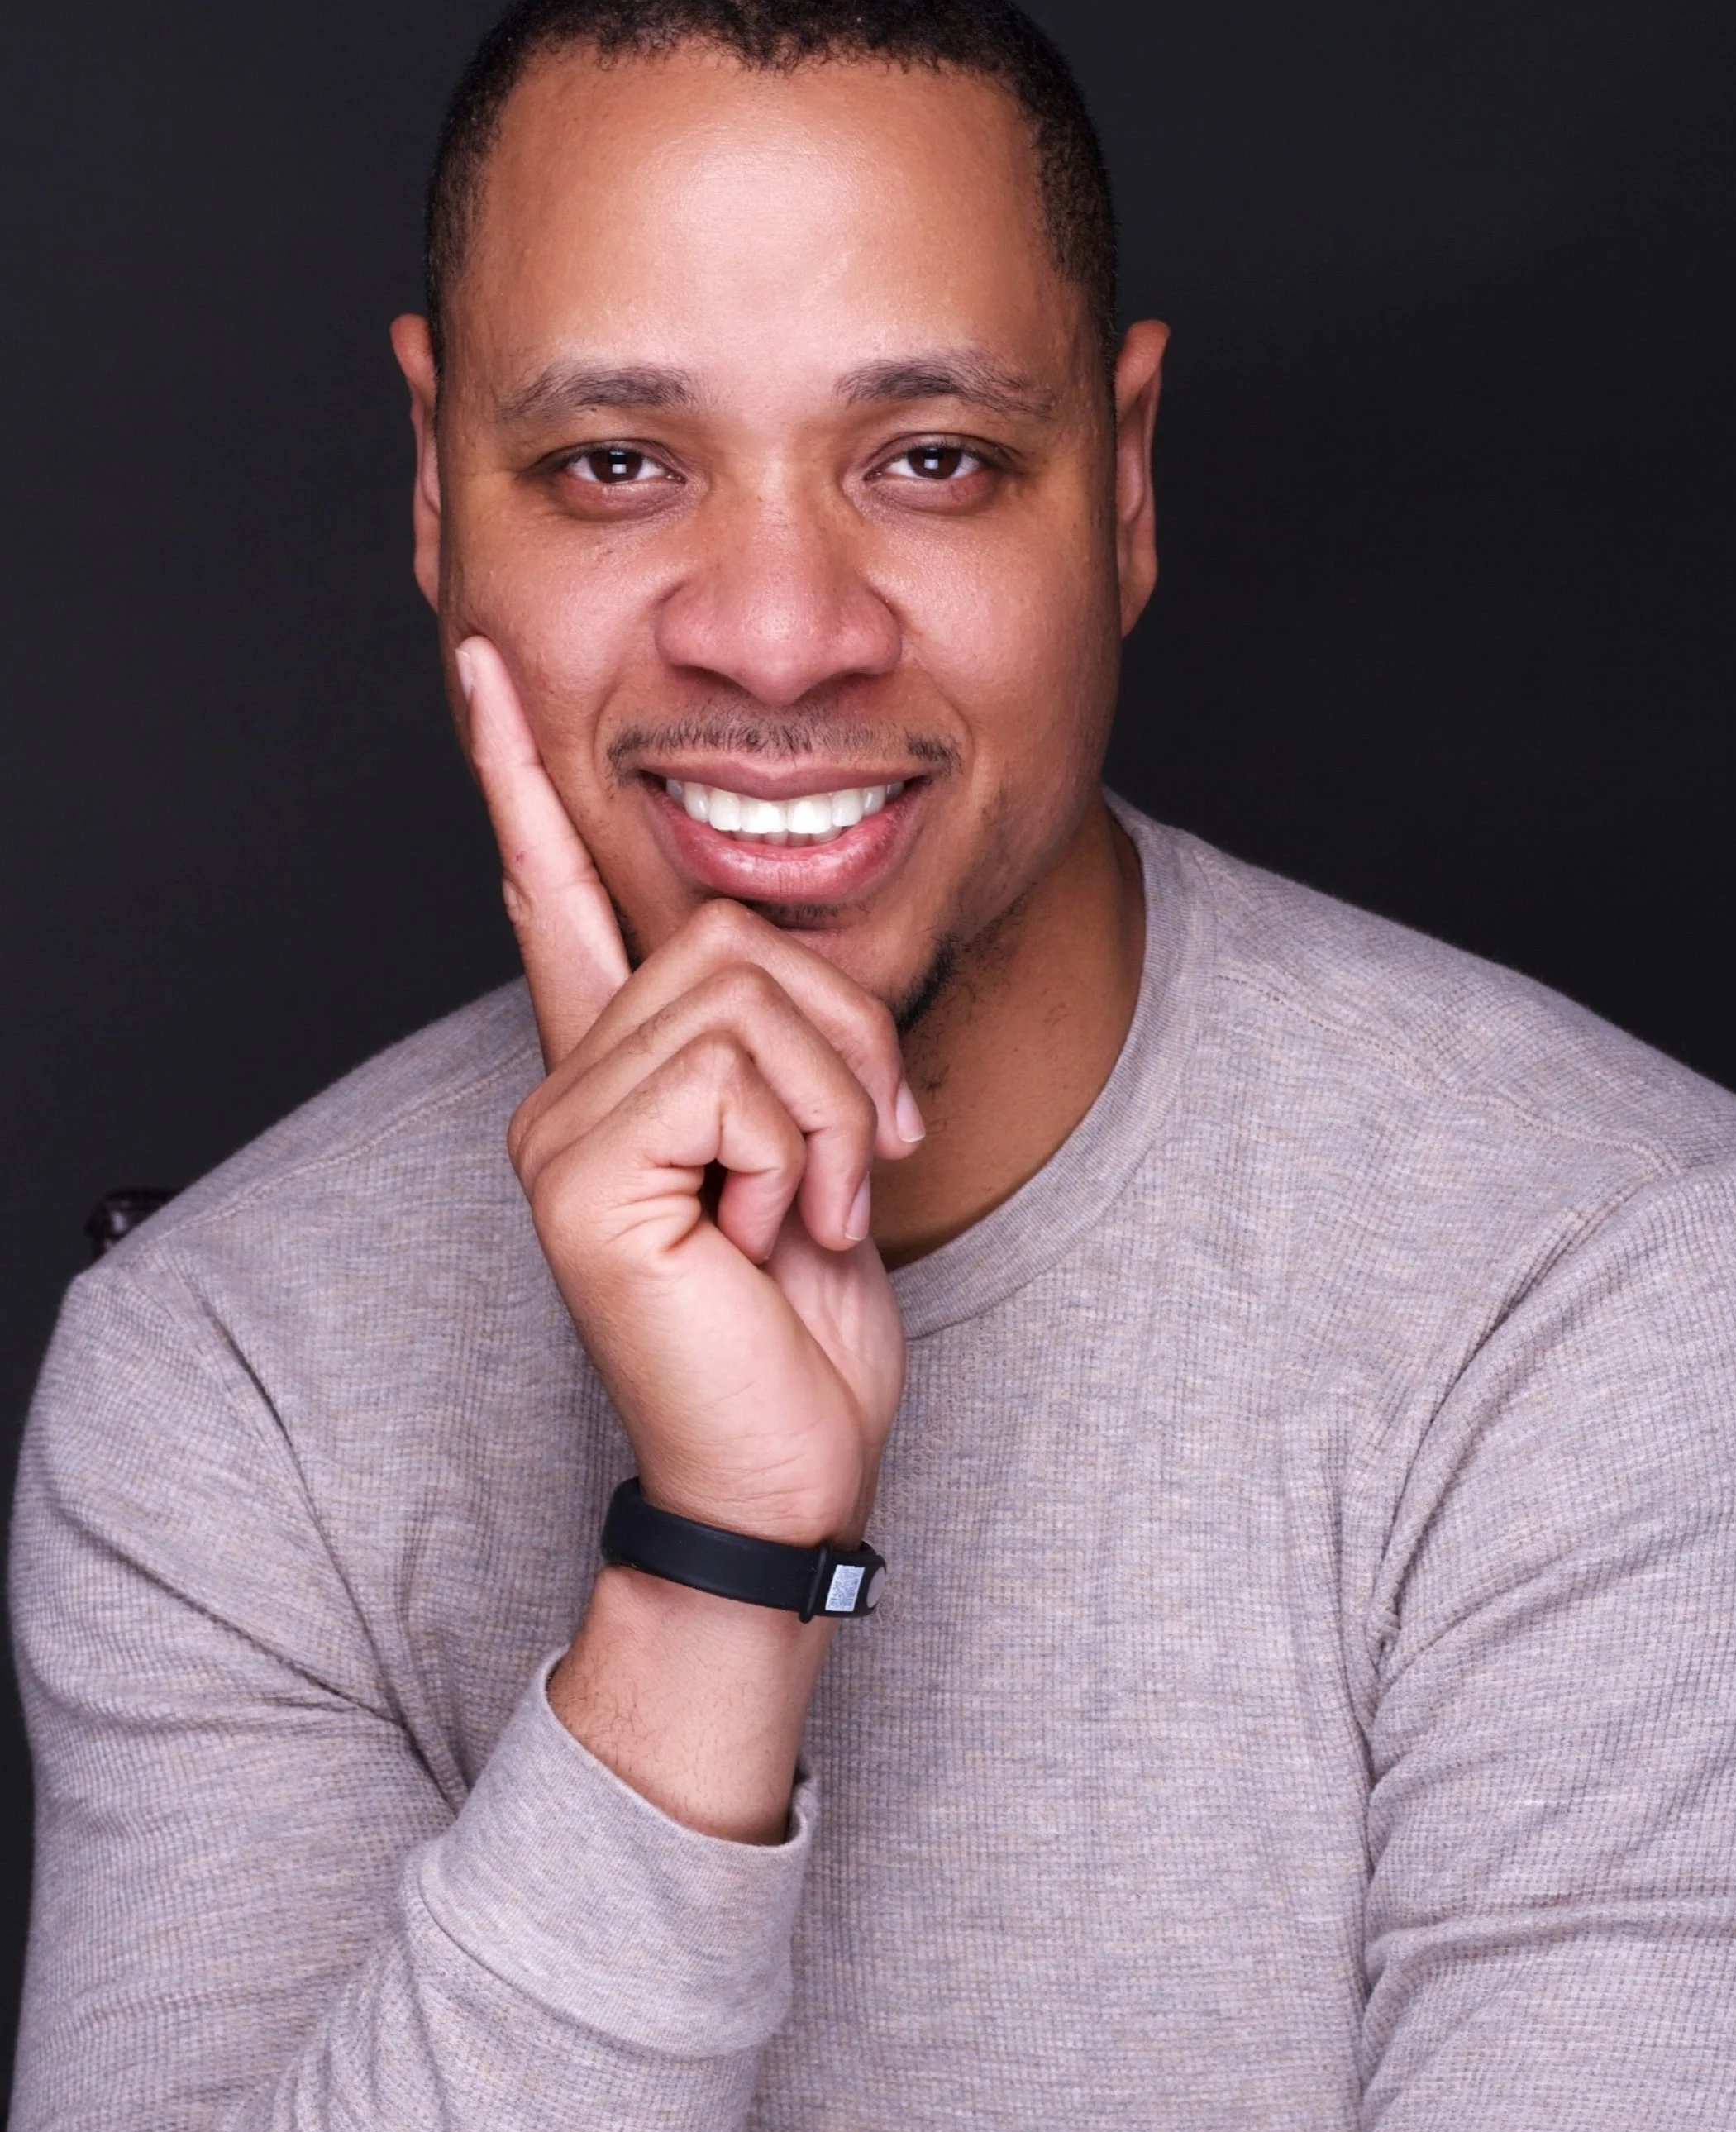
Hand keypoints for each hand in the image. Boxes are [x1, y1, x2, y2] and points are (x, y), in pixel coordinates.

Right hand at [459, 636, 922, 1550]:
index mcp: (618, 1072)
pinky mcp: (580, 1175)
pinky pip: (735, 1076)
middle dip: (843, 1046)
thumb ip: (781, 1047)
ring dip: (835, 1111)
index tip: (482, 662)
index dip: (518, 775)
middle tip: (857, 1167)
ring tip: (807, 1215)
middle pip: (728, 933)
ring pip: (744, 997)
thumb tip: (768, 966)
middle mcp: (568, 1086)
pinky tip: (770, 1237)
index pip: (557, 896)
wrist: (785, 1469)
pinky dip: (804, 1155)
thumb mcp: (817, 1154)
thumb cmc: (800, 1327)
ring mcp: (561, 1129)